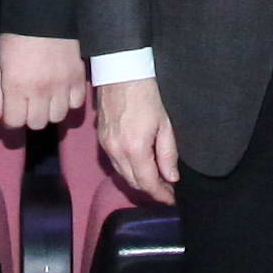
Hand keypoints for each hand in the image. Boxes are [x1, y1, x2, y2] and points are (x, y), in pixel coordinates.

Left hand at [0, 30, 85, 132]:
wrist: (44, 14)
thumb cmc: (16, 38)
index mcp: (16, 86)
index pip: (15, 122)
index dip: (11, 117)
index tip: (12, 108)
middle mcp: (40, 90)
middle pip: (36, 123)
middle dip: (30, 115)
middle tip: (28, 101)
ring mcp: (62, 85)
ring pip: (57, 117)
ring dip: (49, 110)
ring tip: (45, 96)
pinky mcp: (78, 78)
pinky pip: (75, 104)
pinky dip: (68, 101)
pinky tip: (61, 90)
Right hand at [95, 76, 180, 204]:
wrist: (120, 73)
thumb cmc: (147, 95)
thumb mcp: (165, 124)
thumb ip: (168, 154)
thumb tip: (171, 177)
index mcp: (135, 149)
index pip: (147, 182)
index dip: (160, 194)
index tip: (171, 198)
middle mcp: (116, 152)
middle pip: (133, 182)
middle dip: (150, 189)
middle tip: (166, 189)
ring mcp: (106, 146)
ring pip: (122, 174)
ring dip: (138, 180)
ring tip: (155, 179)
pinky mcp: (100, 139)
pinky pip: (114, 163)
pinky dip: (127, 169)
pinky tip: (139, 165)